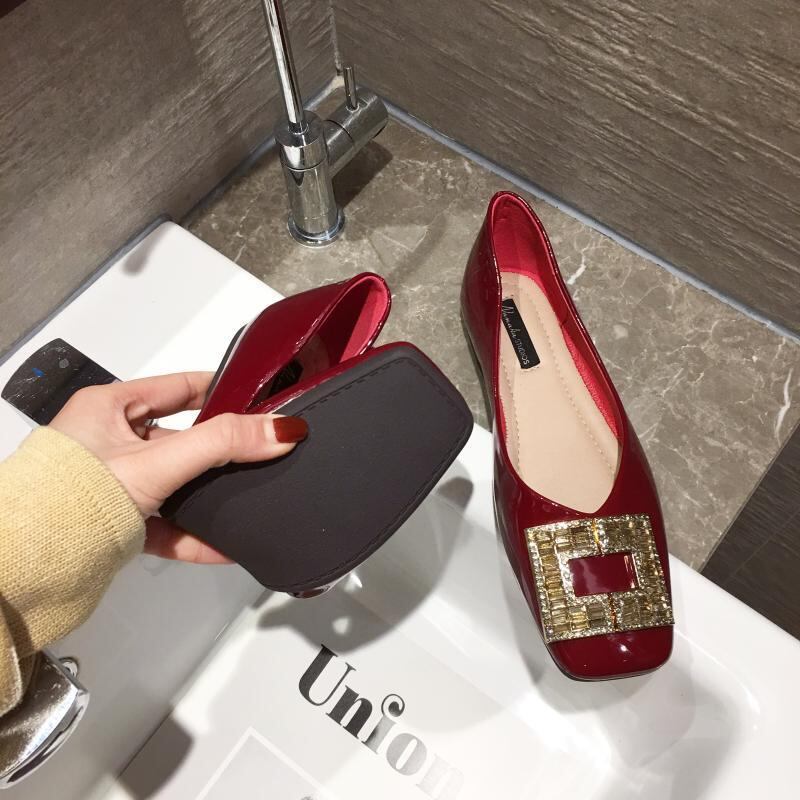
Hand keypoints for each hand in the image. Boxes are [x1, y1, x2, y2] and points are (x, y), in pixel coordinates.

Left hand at [50, 372, 307, 563]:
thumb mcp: (159, 462)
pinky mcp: (118, 522)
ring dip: (209, 496)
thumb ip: (223, 444)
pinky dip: (195, 535)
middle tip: (260, 452)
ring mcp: (115, 484)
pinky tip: (225, 546)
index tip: (257, 398)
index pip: (178, 387)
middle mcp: (110, 442)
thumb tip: (281, 430)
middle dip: (220, 452)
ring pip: (178, 484)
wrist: (28, 567)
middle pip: (183, 439)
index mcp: (108, 408)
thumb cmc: (70, 499)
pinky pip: (167, 524)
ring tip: (247, 498)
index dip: (219, 390)